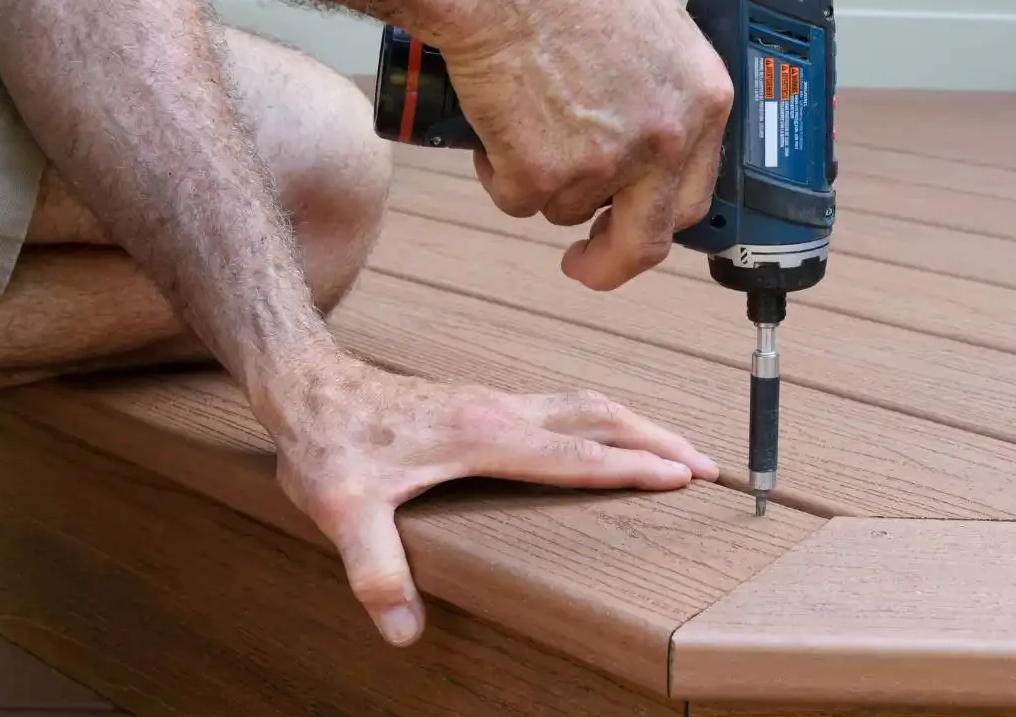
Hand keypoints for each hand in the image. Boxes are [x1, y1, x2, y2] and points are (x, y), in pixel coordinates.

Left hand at [256, 353, 719, 646]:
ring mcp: (498, 400)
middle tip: (708, 466)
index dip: (630, 468)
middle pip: (601, 418)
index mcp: (483, 434)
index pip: (574, 455)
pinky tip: (612, 437)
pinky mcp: (490, 401)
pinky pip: (568, 406)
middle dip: (659, 440)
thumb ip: (374, 569)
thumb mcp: (341, 511)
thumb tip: (404, 629)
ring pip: (588, 405)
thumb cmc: (328, 444)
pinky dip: (608, 421)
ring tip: (679, 451)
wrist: (307, 387)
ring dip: (639, 425)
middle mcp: (502, 410)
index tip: (681, 476)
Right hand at [435, 0, 732, 291]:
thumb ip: (662, 82)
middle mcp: (665, 140)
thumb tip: (652, 111)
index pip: (695, 192)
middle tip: (583, 261)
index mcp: (702, 101)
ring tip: (519, 108)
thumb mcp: (651, 20)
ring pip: (566, 208)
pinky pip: (515, 198)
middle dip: (610, 261)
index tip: (634, 228)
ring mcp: (607, 164)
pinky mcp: (543, 176)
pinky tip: (494, 114)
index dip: (659, 216)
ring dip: (539, 179)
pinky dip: (497, 170)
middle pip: (646, 240)